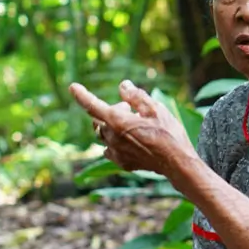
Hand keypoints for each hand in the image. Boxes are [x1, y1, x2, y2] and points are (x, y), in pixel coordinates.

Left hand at [70, 80, 196, 177]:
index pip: (93, 105)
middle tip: (130, 109)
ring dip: (112, 127)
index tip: (72, 87)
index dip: (82, 95)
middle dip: (111, 111)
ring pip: (104, 135)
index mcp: (118, 121)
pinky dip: (116, 142)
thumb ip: (135, 95)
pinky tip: (131, 141)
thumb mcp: (155, 107)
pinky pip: (110, 149)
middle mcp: (112, 137)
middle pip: (99, 120)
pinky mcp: (122, 162)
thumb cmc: (168, 133)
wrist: (176, 162)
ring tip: (133, 125)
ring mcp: (116, 152)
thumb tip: (122, 86)